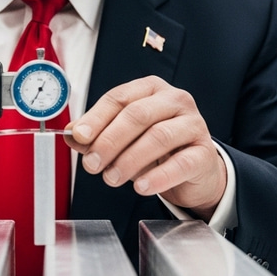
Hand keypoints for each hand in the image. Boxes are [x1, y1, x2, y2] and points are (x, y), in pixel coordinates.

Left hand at [66, 75, 226, 219]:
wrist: (193, 170)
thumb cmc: (155, 148)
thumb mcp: (123, 138)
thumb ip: (96, 135)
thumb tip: (70, 135)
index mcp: (150, 89)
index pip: (119, 98)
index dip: (96, 118)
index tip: (78, 136)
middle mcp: (174, 100)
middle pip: (137, 115)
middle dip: (109, 141)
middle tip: (92, 164)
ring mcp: (193, 124)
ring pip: (159, 137)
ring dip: (129, 160)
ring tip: (111, 178)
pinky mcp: (205, 152)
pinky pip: (182, 162)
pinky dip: (158, 176)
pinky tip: (141, 186)